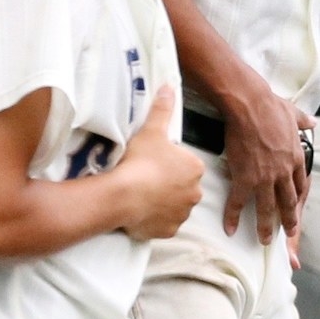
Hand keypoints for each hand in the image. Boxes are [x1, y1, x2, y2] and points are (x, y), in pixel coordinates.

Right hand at [116, 86, 204, 240]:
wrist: (123, 195)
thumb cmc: (140, 161)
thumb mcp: (152, 130)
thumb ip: (163, 109)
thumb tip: (168, 87)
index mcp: (196, 168)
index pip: (187, 164)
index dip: (171, 163)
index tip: (155, 162)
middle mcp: (195, 193)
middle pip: (183, 186)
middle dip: (170, 184)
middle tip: (148, 178)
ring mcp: (182, 214)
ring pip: (175, 206)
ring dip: (163, 202)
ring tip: (143, 194)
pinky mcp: (168, 231)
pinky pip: (164, 224)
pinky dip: (155, 220)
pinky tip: (141, 211)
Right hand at [217, 69, 315, 242]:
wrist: (250, 105)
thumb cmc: (271, 106)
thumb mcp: (294, 113)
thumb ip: (304, 121)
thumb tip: (313, 121)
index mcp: (295, 158)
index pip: (301, 184)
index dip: (299, 199)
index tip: (298, 208)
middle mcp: (283, 172)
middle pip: (288, 202)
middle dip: (289, 221)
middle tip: (289, 234)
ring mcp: (264, 178)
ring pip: (267, 209)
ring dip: (265, 227)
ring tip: (263, 241)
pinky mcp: (245, 178)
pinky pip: (238, 203)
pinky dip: (233, 217)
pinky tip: (230, 229)